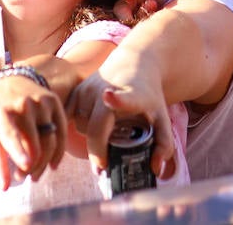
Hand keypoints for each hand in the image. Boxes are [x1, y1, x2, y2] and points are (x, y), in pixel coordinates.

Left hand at [0, 73, 67, 189]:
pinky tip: (53, 165)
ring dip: (44, 163)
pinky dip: (59, 151)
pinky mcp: (54, 101)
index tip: (25, 165)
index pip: (12, 133)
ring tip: (35, 176)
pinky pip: (61, 131)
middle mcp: (23, 105)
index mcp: (2, 113)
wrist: (8, 82)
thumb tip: (5, 188)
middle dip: (31, 167)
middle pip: (35, 144)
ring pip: (50, 140)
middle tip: (23, 178)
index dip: (18, 150)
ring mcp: (41, 102)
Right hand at [66, 64, 176, 181]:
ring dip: (90, 137)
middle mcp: (107, 89)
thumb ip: (164, 143)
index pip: (124, 98)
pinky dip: (76, 128)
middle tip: (104, 166)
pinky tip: (90, 127)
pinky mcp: (77, 90)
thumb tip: (155, 170)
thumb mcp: (161, 116)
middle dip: (97, 151)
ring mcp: (89, 89)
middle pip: (94, 129)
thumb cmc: (147, 95)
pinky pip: (69, 119)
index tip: (108, 96)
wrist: (134, 63)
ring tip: (105, 134)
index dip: (116, 100)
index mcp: (132, 94)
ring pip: (81, 126)